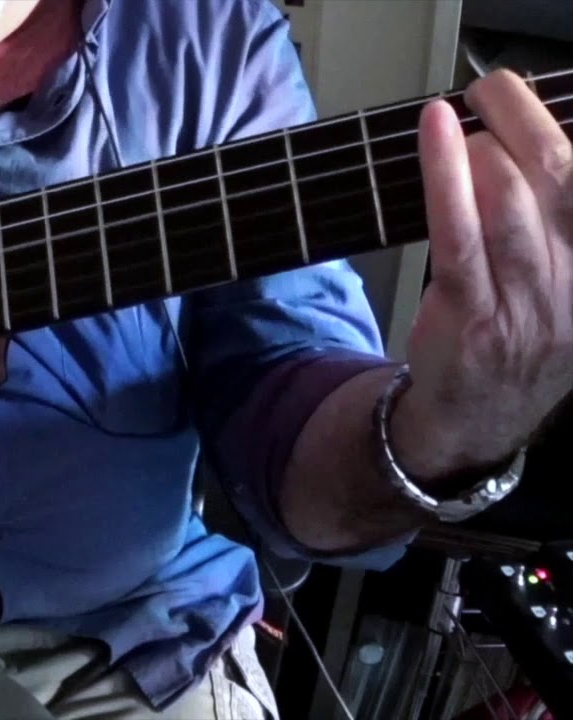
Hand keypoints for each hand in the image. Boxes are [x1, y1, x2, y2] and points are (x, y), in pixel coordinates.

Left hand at [391, 68, 572, 480]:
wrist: (479, 417)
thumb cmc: (519, 330)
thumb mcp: (564, 280)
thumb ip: (555, 219)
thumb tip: (523, 138)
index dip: (561, 126)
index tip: (527, 96)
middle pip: (561, 176)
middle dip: (524, 118)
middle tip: (491, 89)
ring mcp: (526, 300)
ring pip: (512, 200)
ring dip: (485, 145)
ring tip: (461, 119)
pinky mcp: (471, 311)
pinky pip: (458, 232)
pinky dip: (445, 174)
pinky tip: (435, 133)